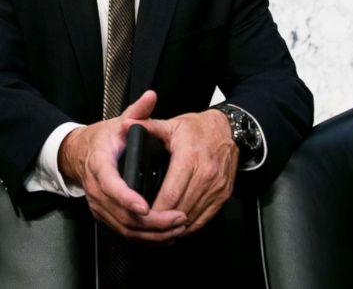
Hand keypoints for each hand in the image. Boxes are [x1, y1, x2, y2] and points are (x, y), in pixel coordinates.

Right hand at [58, 91, 187, 241]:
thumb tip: (151, 97)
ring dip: (151, 233)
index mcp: (100, 165)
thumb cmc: (102, 140)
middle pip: (122, 214)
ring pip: (124, 228)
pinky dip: (144, 237)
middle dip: (151, 222)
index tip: (145, 206)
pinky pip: (123, 231)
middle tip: (177, 219)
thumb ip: (137, 112)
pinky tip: (163, 236)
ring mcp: (99, 204)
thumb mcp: (118, 122)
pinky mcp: (104, 214)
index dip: (127, 198)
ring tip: (176, 229)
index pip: (112, 185)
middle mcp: (97, 189)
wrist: (79, 154)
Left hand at [142, 109, 238, 234]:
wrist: (227, 129)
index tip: (143, 214)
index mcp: (189, 158)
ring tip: (159, 229)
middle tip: (146, 226)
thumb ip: (148, 128)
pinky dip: (191, 225)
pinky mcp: (223, 194)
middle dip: (162, 220)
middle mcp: (205, 174)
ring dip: (176, 225)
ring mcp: (216, 186)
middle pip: (180, 207)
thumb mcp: (171, 125)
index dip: (155, 208)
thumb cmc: (198, 129)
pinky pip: (206, 217)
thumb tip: (124, 125)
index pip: (170, 192)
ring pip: (193, 215)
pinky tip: (178, 226)